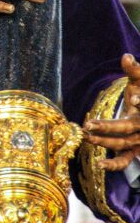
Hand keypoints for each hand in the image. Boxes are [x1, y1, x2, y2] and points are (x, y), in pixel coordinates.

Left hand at [83, 54, 139, 170]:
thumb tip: (126, 56)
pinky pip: (124, 160)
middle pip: (125, 128)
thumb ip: (134, 69)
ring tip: (86, 137)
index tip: (133, 98)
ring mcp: (138, 141)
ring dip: (104, 142)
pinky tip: (100, 165)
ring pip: (122, 144)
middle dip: (106, 126)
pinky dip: (114, 165)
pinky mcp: (133, 150)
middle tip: (88, 124)